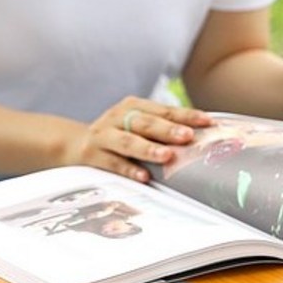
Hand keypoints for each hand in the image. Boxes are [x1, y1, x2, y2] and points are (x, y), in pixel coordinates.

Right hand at [68, 97, 213, 181]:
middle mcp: (117, 117)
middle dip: (168, 130)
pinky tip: (143, 176)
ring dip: (148, 149)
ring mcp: (103, 135)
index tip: (207, 122)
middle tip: (187, 137)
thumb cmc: (118, 136)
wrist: (75, 144)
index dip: (186, 115)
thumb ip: (162, 129)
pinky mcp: (92, 155)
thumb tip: (202, 138)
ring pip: (127, 141)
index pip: (164, 110)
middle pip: (146, 123)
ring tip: (167, 157)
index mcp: (133, 106)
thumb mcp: (136, 126)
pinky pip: (112, 163)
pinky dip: (128, 169)